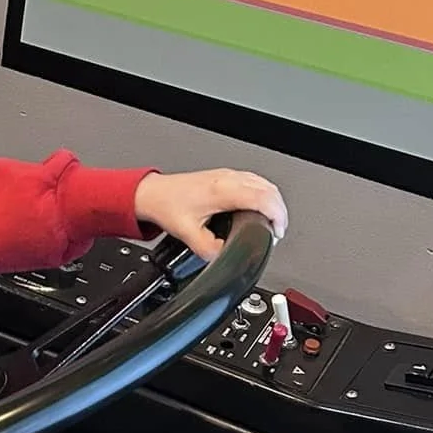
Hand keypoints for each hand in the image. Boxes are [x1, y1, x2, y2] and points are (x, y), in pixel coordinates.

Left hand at [134, 168, 287, 262]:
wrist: (153, 193)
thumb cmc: (167, 206)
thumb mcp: (188, 235)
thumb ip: (210, 250)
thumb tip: (225, 258)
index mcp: (222, 191)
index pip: (262, 198)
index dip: (277, 216)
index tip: (277, 231)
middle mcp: (227, 178)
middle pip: (269, 189)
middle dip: (279, 212)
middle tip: (277, 231)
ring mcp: (227, 174)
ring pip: (264, 183)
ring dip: (273, 202)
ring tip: (272, 222)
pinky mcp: (225, 175)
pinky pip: (254, 181)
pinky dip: (264, 195)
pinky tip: (261, 207)